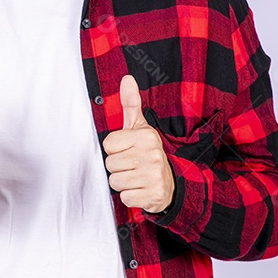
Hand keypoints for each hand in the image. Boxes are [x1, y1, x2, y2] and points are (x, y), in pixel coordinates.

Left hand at [102, 75, 174, 213]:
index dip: (115, 150)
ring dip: (123, 182)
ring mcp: (154, 176)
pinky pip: (125, 198)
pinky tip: (140, 189)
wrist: (169, 183)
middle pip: (110, 164)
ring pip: (115, 181)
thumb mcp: (139, 127)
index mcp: (146, 136)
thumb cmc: (147, 153)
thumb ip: (131, 104)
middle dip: (118, 167)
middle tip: (132, 165)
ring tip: (136, 177)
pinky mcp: (153, 195)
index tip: (128, 150)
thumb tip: (127, 79)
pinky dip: (130, 196)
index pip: (108, 145)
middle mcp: (152, 154)